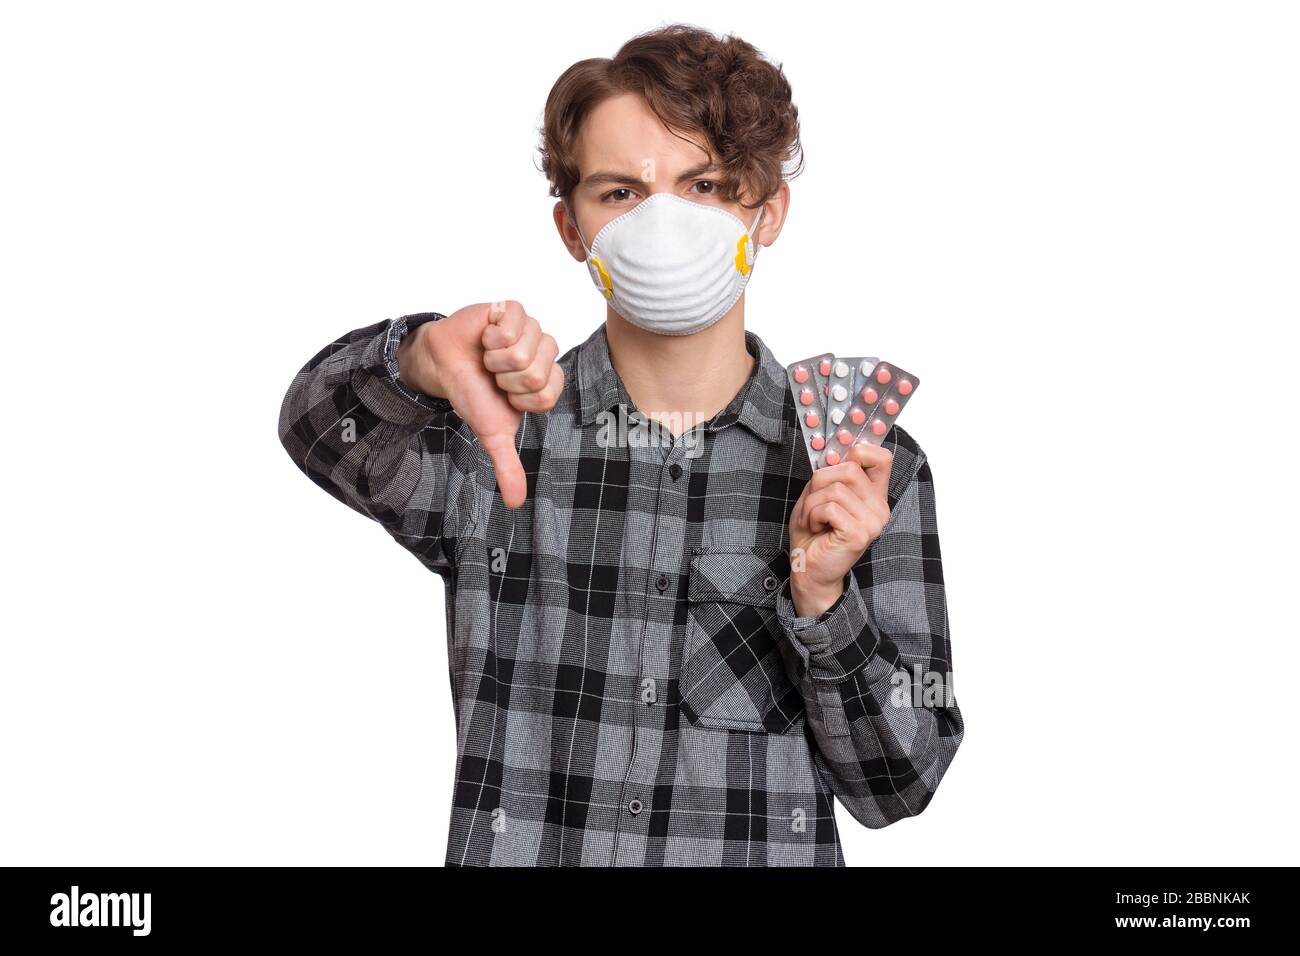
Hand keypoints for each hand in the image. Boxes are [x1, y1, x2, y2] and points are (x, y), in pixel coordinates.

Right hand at [397, 300, 562, 508]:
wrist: (443, 364)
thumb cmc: (472, 393)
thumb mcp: (492, 433)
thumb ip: (508, 466)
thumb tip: (515, 504)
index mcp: (547, 382)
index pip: (547, 394)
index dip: (519, 398)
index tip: (504, 394)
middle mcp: (545, 354)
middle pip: (536, 372)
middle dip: (505, 378)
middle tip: (494, 374)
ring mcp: (531, 330)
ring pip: (524, 349)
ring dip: (496, 357)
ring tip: (489, 357)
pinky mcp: (514, 310)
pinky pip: (514, 323)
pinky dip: (492, 335)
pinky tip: (486, 336)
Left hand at [788, 442, 893, 616]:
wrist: (808, 569)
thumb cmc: (813, 534)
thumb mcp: (819, 495)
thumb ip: (831, 474)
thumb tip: (833, 451)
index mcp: (873, 496)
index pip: (882, 457)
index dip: (858, 451)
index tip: (835, 461)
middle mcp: (879, 508)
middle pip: (850, 467)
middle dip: (820, 481)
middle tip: (812, 502)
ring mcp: (872, 522)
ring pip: (836, 487)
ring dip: (812, 502)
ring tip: (811, 518)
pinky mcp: (859, 534)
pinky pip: (830, 507)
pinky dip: (812, 514)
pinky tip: (814, 527)